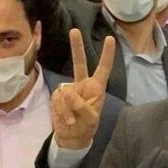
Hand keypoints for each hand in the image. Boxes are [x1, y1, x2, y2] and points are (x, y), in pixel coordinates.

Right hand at [51, 29, 115, 149]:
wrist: (71, 137)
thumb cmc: (86, 127)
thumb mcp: (89, 119)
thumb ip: (80, 106)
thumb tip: (67, 91)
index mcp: (96, 88)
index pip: (103, 69)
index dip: (107, 55)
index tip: (110, 39)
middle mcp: (82, 85)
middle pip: (79, 63)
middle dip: (76, 47)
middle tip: (74, 31)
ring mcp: (69, 89)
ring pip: (65, 93)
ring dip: (67, 109)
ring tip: (72, 121)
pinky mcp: (58, 96)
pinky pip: (57, 100)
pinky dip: (61, 111)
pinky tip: (65, 119)